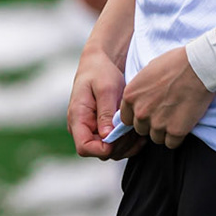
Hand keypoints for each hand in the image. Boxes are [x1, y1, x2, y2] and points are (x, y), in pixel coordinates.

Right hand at [68, 45, 130, 159]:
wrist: (100, 63)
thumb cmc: (101, 72)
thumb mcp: (105, 89)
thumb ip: (105, 113)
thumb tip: (106, 137)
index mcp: (77, 117)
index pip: (84, 148)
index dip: (102, 148)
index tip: (119, 137)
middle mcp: (82, 128)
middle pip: (100, 152)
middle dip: (120, 145)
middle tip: (134, 128)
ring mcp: (92, 130)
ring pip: (111, 151)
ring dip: (126, 144)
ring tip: (137, 127)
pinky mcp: (102, 129)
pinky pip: (116, 145)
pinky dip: (129, 142)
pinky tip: (138, 131)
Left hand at [119, 45, 212, 148]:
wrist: (198, 67)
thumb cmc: (174, 64)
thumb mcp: (147, 73)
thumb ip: (139, 91)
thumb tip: (139, 100)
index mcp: (130, 96)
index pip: (126, 119)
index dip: (138, 117)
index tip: (149, 113)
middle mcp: (140, 111)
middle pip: (140, 129)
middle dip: (151, 124)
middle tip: (165, 113)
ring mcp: (157, 123)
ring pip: (156, 138)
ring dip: (164, 132)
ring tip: (176, 117)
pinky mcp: (175, 131)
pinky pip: (171, 143)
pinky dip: (177, 137)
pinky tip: (184, 124)